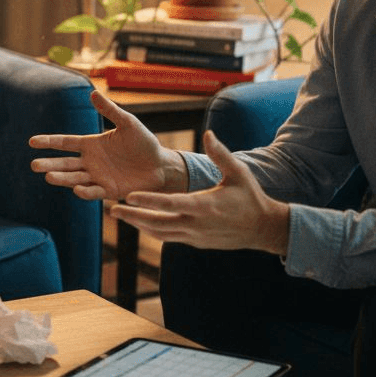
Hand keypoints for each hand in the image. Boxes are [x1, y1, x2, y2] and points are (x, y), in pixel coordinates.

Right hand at [28, 91, 187, 200]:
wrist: (161, 165)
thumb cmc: (144, 143)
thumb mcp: (128, 123)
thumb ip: (110, 110)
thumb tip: (93, 93)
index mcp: (91, 144)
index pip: (65, 143)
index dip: (49, 142)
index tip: (31, 141)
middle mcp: (90, 162)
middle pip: (65, 163)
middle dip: (49, 164)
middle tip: (34, 165)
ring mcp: (98, 177)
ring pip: (74, 178)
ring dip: (62, 178)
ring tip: (48, 176)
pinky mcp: (109, 190)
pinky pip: (94, 191)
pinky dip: (85, 191)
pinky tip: (76, 189)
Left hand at [111, 130, 289, 253]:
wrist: (263, 228)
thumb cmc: (250, 197)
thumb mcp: (239, 173)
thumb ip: (220, 154)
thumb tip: (208, 133)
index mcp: (205, 207)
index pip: (170, 204)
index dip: (148, 200)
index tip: (129, 196)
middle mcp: (196, 225)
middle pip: (157, 223)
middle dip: (133, 217)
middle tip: (112, 208)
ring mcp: (195, 237)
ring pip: (160, 233)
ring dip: (139, 225)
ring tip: (120, 215)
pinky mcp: (196, 243)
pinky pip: (169, 237)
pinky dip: (153, 229)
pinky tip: (140, 221)